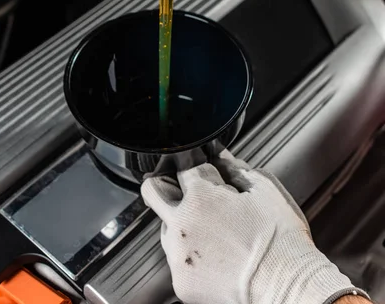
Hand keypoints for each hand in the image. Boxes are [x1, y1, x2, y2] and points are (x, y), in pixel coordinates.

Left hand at [141, 152, 368, 303]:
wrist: (287, 285)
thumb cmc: (281, 238)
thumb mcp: (263, 188)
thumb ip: (233, 166)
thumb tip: (218, 154)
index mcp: (200, 197)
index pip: (181, 164)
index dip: (193, 160)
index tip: (199, 162)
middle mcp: (181, 225)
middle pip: (152, 190)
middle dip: (164, 182)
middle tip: (182, 185)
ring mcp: (179, 256)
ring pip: (165, 227)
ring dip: (181, 221)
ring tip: (212, 228)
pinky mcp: (182, 282)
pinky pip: (177, 258)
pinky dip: (191, 252)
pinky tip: (215, 251)